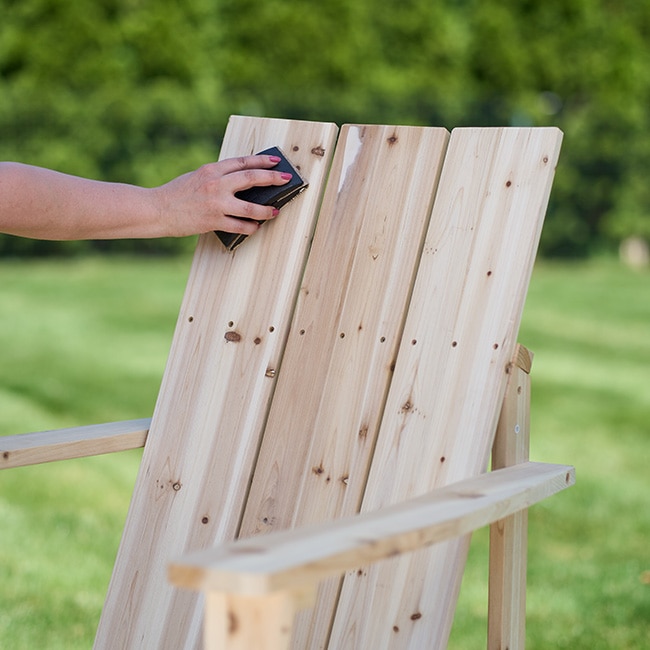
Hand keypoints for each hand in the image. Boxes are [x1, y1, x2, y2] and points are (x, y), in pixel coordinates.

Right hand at [153, 154, 292, 236]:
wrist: (157, 210)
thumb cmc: (176, 194)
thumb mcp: (197, 177)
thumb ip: (217, 177)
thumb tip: (239, 182)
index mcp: (212, 169)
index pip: (243, 162)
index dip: (262, 162)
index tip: (276, 163)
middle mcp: (217, 184)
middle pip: (253, 179)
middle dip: (273, 179)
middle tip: (287, 180)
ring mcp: (217, 203)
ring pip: (252, 207)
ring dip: (267, 210)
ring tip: (275, 211)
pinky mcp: (214, 221)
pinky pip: (240, 226)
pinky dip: (251, 227)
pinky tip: (256, 227)